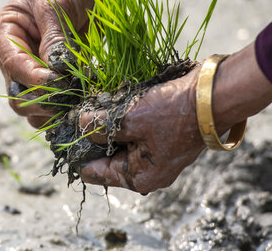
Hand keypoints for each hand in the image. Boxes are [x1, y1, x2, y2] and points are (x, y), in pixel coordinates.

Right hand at [0, 0, 94, 127]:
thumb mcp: (56, 5)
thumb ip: (54, 39)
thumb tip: (56, 72)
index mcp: (3, 34)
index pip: (14, 67)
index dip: (37, 80)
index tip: (62, 82)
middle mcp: (12, 57)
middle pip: (17, 96)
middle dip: (44, 100)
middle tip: (73, 94)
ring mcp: (32, 71)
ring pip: (34, 108)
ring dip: (56, 109)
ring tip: (81, 94)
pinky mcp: (53, 79)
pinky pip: (54, 106)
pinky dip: (68, 108)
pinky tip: (85, 96)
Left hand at [78, 66, 205, 193]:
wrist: (212, 94)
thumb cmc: (172, 111)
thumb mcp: (128, 119)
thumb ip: (99, 126)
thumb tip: (78, 124)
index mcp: (138, 176)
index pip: (94, 173)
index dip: (75, 155)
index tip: (60, 138)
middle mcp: (146, 170)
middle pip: (104, 158)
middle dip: (88, 138)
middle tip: (69, 119)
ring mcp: (153, 153)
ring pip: (116, 142)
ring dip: (102, 127)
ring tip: (83, 110)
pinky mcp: (158, 135)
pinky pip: (129, 131)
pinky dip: (117, 120)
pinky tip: (103, 104)